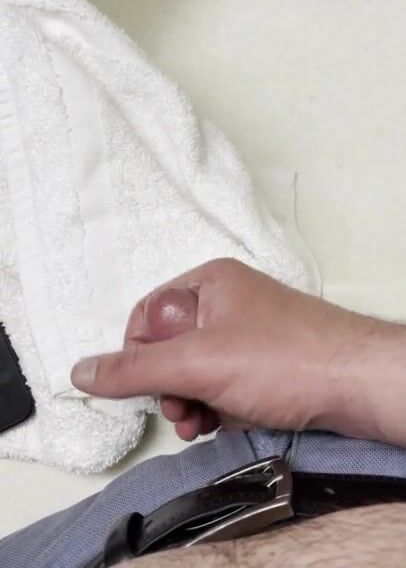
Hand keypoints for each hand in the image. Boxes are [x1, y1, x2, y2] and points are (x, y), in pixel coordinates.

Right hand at [71, 259, 405, 445]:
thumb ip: (134, 370)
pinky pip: (222, 380)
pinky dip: (214, 404)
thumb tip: (82, 371)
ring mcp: (249, 331)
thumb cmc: (283, 359)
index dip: (139, 353)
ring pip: (196, 368)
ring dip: (189, 400)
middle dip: (167, 384)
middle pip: (171, 345)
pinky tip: (220, 422)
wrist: (357, 383)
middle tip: (179, 409)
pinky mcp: (266, 360)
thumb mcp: (197, 364)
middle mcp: (227, 301)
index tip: (148, 386)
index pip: (148, 314)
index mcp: (208, 283)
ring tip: (199, 422)